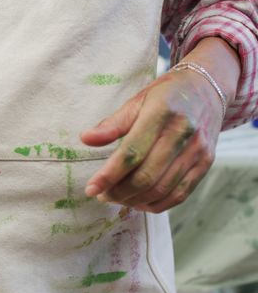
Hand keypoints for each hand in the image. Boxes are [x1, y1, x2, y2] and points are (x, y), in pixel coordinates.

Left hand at [81, 38, 239, 212]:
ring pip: (162, 189)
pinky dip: (156, 204)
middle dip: (119, 192)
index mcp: (160, 114)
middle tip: (102, 195)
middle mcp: (182, 134)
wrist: (207, 88)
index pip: (131, 153)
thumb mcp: (136, 101)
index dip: (109, 175)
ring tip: (116, 197)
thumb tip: (85, 139)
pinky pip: (180, 194)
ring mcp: (197, 150)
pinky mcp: (205, 163)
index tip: (91, 188)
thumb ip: (112, 124)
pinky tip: (139, 201)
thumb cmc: (165, 95)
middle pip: (147, 176)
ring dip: (135, 200)